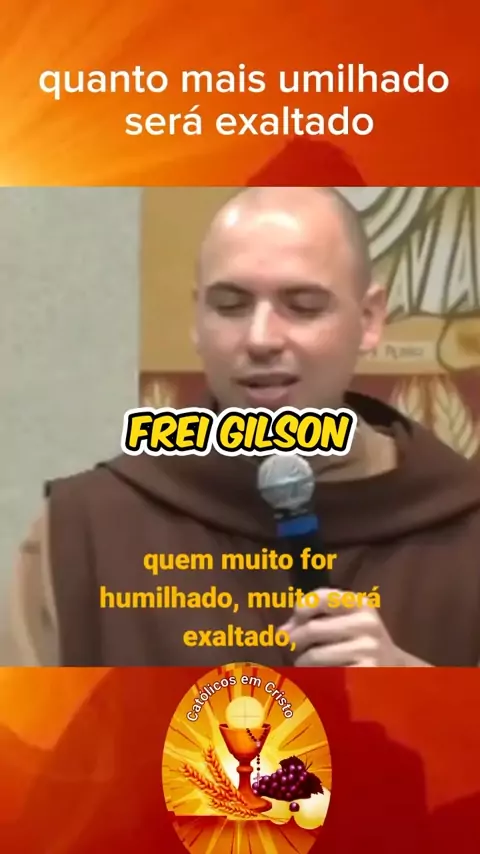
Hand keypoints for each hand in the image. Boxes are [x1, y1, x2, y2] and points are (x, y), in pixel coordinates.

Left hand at [279, 588, 402, 666]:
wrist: (394, 671)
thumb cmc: (357, 642)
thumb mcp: (342, 622)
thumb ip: (311, 619)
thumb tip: (281, 633)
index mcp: (360, 604)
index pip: (321, 597)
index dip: (302, 608)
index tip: (298, 618)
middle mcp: (367, 623)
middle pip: (311, 629)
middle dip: (294, 640)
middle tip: (292, 648)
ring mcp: (368, 650)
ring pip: (313, 656)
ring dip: (301, 662)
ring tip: (305, 664)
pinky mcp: (364, 675)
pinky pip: (324, 675)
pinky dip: (315, 677)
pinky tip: (320, 676)